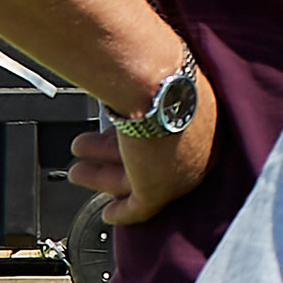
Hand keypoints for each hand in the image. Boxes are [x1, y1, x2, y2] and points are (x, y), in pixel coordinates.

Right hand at [67, 72, 216, 229]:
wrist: (157, 84)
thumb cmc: (162, 70)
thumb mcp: (161, 72)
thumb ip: (149, 83)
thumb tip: (130, 70)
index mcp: (202, 119)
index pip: (169, 137)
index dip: (140, 138)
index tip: (121, 138)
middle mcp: (198, 149)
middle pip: (151, 158)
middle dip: (116, 155)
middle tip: (92, 150)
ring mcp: (180, 172)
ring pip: (136, 179)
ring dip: (104, 176)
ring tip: (79, 170)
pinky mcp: (159, 190)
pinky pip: (138, 208)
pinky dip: (121, 212)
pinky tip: (109, 211)